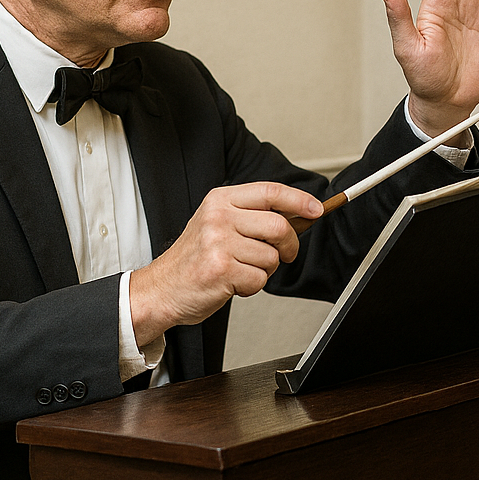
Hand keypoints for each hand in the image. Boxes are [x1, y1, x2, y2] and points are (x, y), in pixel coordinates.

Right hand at [128, 182, 322, 344]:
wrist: (161, 288)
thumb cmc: (195, 259)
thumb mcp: (217, 223)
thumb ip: (251, 216)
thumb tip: (299, 216)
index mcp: (220, 200)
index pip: (270, 192)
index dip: (299, 200)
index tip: (317, 209)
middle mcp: (219, 217)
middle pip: (280, 227)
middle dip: (290, 246)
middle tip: (284, 255)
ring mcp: (218, 243)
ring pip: (272, 257)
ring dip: (264, 270)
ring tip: (241, 270)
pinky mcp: (221, 270)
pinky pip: (260, 279)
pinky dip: (252, 287)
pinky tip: (233, 283)